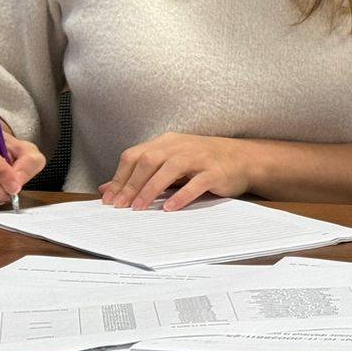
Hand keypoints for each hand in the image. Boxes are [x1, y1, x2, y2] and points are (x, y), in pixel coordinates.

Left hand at [99, 133, 253, 211]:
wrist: (244, 158)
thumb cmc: (204, 162)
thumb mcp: (170, 163)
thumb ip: (141, 174)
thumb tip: (108, 188)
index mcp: (167, 142)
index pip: (135, 155)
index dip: (120, 177)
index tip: (109, 199)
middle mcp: (181, 146)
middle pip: (148, 160)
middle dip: (131, 184)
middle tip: (120, 206)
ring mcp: (199, 157)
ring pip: (169, 169)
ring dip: (150, 189)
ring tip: (139, 208)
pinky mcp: (215, 171)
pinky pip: (195, 183)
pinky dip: (181, 196)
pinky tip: (169, 208)